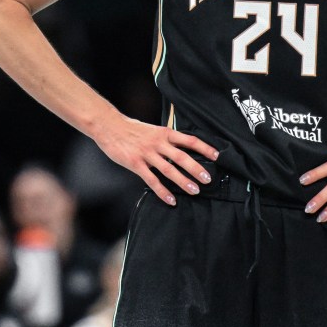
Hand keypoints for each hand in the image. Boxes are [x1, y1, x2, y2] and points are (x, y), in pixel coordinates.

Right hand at [95, 115, 217, 205]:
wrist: (110, 126)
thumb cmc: (133, 129)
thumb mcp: (154, 130)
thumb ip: (167, 139)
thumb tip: (183, 150)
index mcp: (165, 133)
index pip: (189, 140)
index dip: (204, 148)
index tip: (217, 156)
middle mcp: (158, 143)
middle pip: (182, 157)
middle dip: (196, 169)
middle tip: (208, 179)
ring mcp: (147, 154)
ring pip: (169, 170)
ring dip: (183, 181)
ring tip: (194, 191)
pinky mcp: (135, 164)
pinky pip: (151, 180)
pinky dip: (162, 191)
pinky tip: (171, 200)